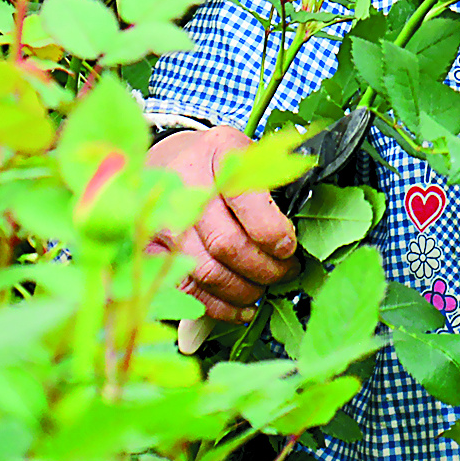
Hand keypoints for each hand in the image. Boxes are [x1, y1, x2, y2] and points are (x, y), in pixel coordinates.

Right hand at [144, 125, 300, 322]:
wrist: (169, 162)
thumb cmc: (222, 163)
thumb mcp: (253, 153)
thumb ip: (279, 180)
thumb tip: (310, 221)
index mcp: (220, 154)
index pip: (247, 199)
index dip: (273, 231)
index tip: (290, 247)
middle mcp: (185, 189)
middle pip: (227, 245)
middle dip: (265, 268)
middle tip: (286, 273)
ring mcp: (162, 223)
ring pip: (207, 273)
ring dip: (244, 290)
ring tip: (264, 288)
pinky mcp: (149, 252)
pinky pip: (186, 291)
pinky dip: (218, 307)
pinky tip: (241, 307)